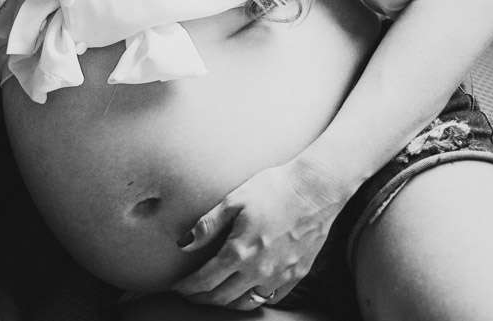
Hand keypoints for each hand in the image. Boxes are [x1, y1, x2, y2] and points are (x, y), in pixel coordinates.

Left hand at [171, 157, 351, 309]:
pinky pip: (270, 298)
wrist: (315, 189)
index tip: (177, 286)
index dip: (188, 287)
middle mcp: (259, 270)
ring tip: (213, 295)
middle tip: (189, 293)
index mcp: (240, 251)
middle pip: (222, 297)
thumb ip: (208, 225)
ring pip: (246, 303)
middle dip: (201, 298)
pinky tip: (244, 291)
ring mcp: (280, 276)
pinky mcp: (297, 275)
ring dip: (225, 303)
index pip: (205, 281)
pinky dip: (253, 299)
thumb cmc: (273, 189)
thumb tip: (184, 243)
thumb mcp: (234, 200)